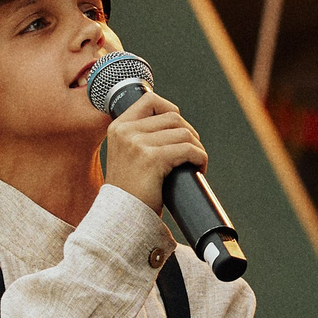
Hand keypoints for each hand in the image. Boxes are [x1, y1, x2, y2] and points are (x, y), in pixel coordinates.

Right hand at [103, 91, 207, 211]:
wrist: (122, 218)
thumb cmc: (130, 191)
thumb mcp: (127, 155)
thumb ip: (140, 137)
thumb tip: (174, 121)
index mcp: (118, 127)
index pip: (150, 100)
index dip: (170, 109)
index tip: (179, 127)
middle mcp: (125, 131)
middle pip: (173, 117)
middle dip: (189, 133)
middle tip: (191, 153)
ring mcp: (137, 143)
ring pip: (184, 132)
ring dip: (197, 147)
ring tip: (195, 163)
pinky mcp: (152, 158)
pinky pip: (188, 149)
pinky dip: (200, 158)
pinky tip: (199, 169)